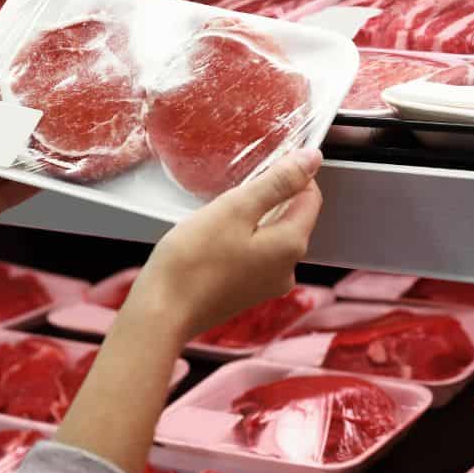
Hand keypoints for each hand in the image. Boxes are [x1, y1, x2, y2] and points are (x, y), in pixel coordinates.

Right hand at [126, 148, 323, 343]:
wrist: (161, 313)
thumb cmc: (192, 260)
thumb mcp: (235, 208)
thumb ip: (277, 182)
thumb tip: (312, 159)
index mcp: (291, 246)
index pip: (311, 198)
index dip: (294, 174)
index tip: (265, 163)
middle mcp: (287, 270)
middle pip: (291, 219)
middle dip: (269, 198)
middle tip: (233, 190)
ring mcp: (267, 286)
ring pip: (270, 237)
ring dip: (252, 219)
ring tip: (219, 214)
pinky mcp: (246, 294)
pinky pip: (254, 256)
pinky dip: (241, 240)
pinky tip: (214, 239)